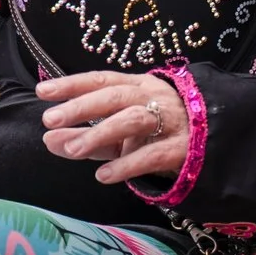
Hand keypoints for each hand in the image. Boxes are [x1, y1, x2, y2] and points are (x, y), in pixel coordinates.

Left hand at [37, 69, 191, 186]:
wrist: (212, 142)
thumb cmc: (158, 133)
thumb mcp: (121, 133)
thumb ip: (86, 135)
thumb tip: (49, 138)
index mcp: (138, 86)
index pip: (101, 79)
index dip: (72, 84)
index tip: (43, 92)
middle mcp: (153, 98)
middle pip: (115, 96)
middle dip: (81, 107)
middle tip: (50, 119)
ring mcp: (169, 121)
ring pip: (133, 120)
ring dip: (100, 133)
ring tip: (71, 150)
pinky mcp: (181, 149)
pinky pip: (152, 154)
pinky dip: (127, 164)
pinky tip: (103, 175)